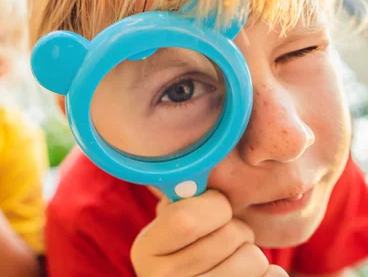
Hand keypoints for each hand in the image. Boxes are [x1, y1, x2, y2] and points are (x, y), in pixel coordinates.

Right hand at [130, 190, 288, 276]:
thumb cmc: (188, 245)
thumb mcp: (171, 220)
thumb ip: (181, 195)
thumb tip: (205, 152)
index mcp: (145, 250)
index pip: (187, 219)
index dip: (214, 206)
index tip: (216, 206)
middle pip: (228, 236)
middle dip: (239, 227)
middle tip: (228, 233)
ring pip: (253, 258)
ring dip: (253, 251)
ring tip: (234, 256)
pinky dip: (270, 271)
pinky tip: (249, 273)